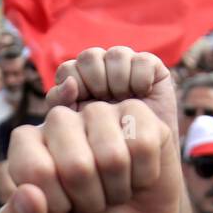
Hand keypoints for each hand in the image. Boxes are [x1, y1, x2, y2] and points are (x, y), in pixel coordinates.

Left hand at [0, 100, 182, 212]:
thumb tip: (27, 194)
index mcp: (26, 145)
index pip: (36, 170)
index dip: (56, 203)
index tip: (61, 209)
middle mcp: (59, 121)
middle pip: (76, 164)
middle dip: (89, 199)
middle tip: (90, 202)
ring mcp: (99, 112)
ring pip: (113, 156)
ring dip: (117, 190)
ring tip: (113, 190)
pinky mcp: (137, 114)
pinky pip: (143, 146)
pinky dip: (143, 175)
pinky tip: (136, 175)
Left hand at [47, 47, 179, 150]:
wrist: (139, 157)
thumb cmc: (103, 144)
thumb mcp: (76, 127)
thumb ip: (61, 104)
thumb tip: (70, 82)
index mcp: (79, 79)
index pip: (69, 68)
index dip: (76, 86)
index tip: (85, 107)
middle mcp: (101, 68)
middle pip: (90, 56)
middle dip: (96, 81)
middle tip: (105, 102)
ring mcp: (126, 65)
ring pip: (116, 54)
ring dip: (118, 80)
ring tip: (123, 100)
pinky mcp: (151, 67)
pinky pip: (142, 60)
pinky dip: (140, 79)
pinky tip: (142, 94)